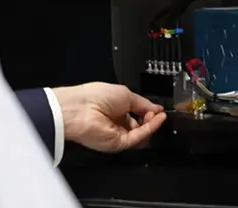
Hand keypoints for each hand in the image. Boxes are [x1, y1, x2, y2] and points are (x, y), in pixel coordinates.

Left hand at [51, 82, 166, 152]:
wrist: (79, 110)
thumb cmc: (94, 97)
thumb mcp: (125, 93)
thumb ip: (143, 103)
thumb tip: (156, 107)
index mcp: (115, 108)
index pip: (136, 112)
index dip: (148, 110)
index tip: (158, 108)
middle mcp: (116, 122)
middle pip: (140, 124)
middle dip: (151, 117)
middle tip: (156, 111)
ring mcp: (117, 133)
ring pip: (141, 133)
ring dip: (152, 123)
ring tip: (157, 115)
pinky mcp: (118, 143)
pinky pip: (138, 137)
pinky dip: (150, 129)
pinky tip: (157, 119)